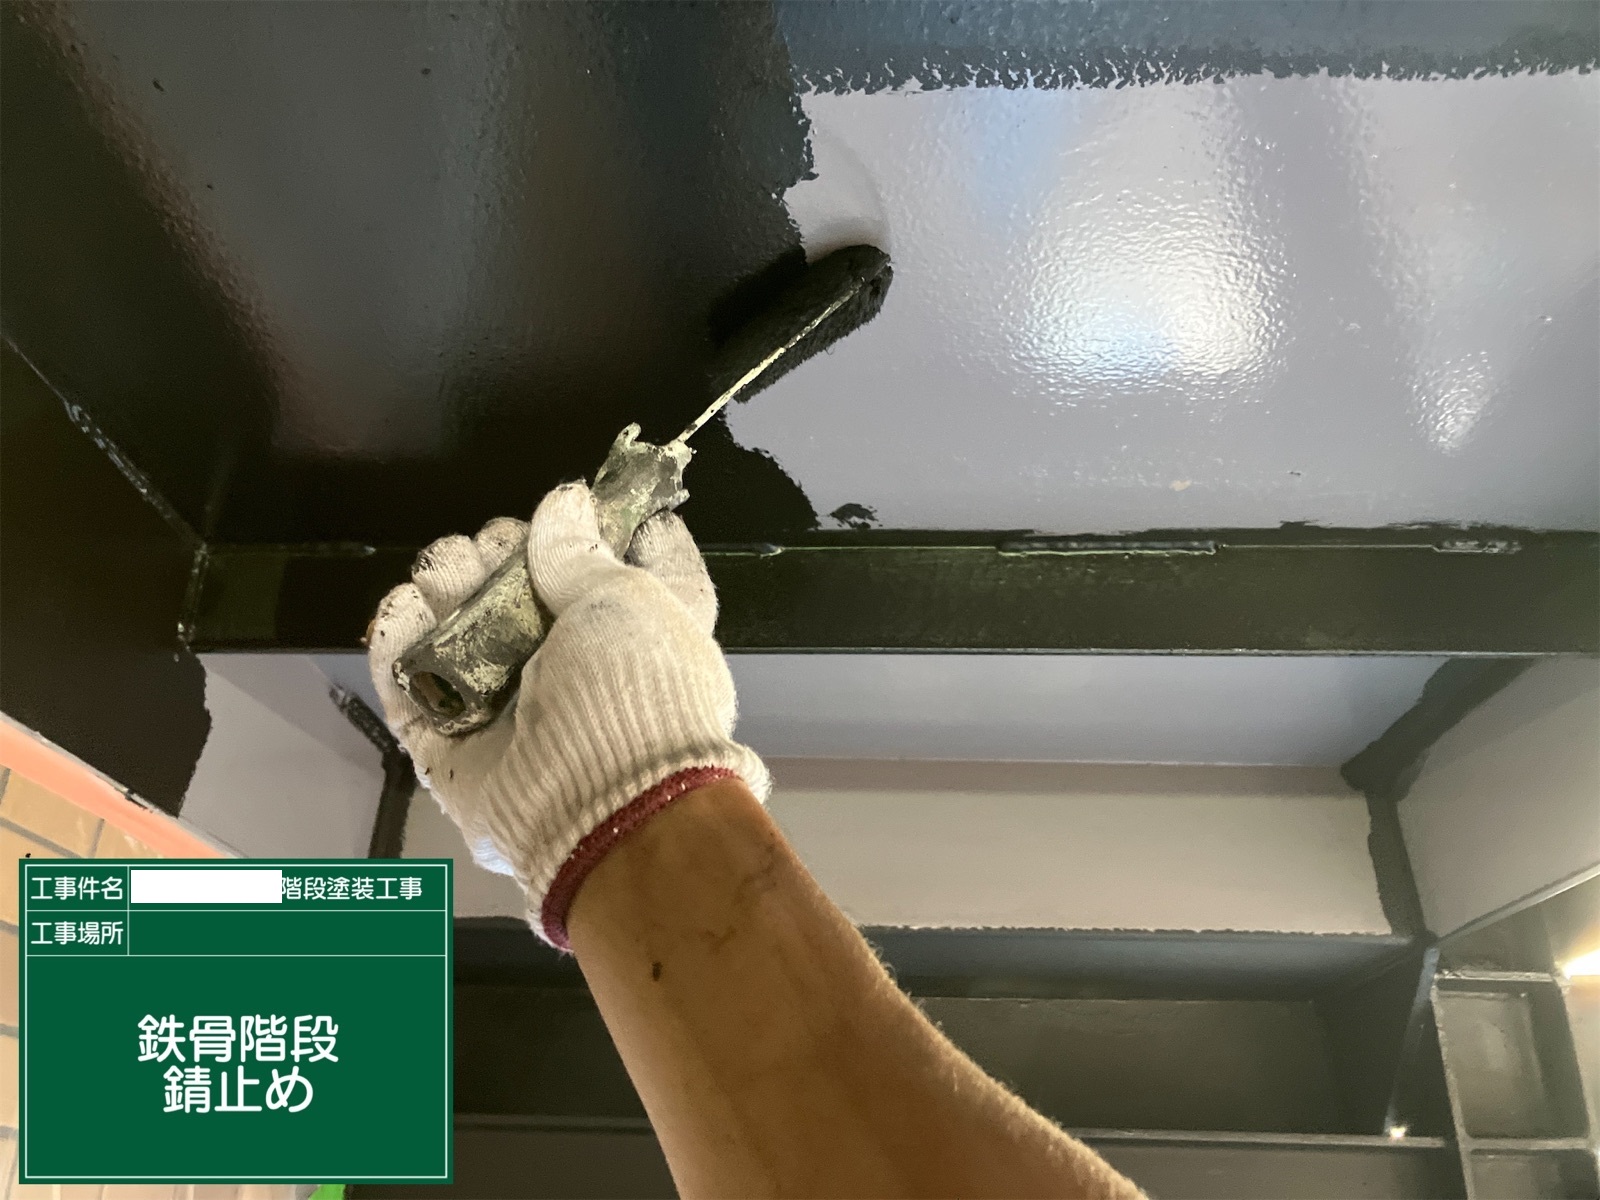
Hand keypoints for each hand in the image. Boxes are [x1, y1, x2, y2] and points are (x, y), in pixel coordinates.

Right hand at [368, 483, 768, 946]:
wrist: (606, 806)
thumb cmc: (640, 695)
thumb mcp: (627, 599)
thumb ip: (582, 549)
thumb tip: (565, 502)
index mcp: (643, 634)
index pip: (631, 569)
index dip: (601, 529)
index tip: (577, 507)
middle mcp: (578, 669)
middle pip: (522, 588)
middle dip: (497, 551)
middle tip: (495, 549)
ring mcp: (510, 708)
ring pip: (460, 627)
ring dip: (445, 583)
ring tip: (450, 574)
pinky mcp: (452, 745)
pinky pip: (410, 684)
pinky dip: (398, 640)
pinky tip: (407, 607)